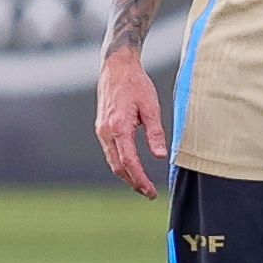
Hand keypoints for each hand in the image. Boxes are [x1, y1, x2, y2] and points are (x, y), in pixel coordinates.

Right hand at [95, 49, 167, 198]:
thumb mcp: (151, 107)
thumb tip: (161, 156)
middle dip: (133, 181)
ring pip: (112, 160)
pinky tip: (132, 168)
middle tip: (148, 194)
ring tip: (142, 185)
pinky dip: (121, 163)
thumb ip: (155, 133)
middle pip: (117, 165)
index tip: (150, 191)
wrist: (116, 68)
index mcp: (118, 127)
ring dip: (126, 175)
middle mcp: (106, 131)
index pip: (128, 161)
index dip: (139, 179)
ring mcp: (101, 130)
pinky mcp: (102, 128)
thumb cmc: (136, 84)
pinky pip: (110, 151)